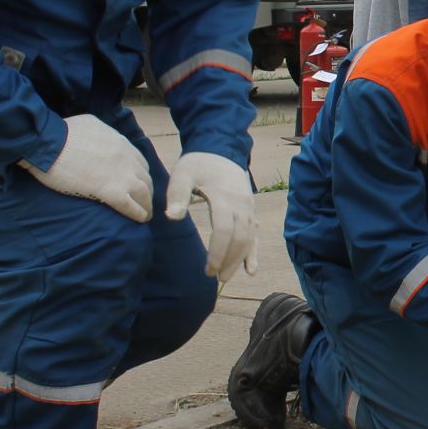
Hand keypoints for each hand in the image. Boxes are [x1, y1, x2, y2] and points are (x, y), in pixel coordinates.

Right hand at [21, 114, 152, 221]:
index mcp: (120, 142)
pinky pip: (131, 206)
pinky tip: (141, 219)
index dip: (140, 174)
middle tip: (144, 200)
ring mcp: (121, 175)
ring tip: (146, 213)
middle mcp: (127, 158)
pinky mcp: (111, 191)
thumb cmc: (61, 133)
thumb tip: (99, 135)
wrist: (50, 144)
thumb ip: (101, 132)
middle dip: (147, 189)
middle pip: (145, 178)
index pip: (139, 161)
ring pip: (143, 193)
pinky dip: (139, 213)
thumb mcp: (90, 124)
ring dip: (146, 204)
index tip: (138, 182)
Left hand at [163, 151, 257, 280]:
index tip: (208, 268)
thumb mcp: (183, 174)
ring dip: (239, 260)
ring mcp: (248, 209)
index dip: (218, 252)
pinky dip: (253, 253)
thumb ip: (177, 195)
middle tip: (213, 277)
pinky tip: (251, 270)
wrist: (220, 151)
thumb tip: (172, 217)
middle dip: (228, 260)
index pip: (224, 231)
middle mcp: (241, 205)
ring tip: (225, 277)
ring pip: (249, 239)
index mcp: (224, 197)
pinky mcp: (250, 211)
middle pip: (239, 238)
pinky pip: (255, 235)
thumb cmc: (198, 164)